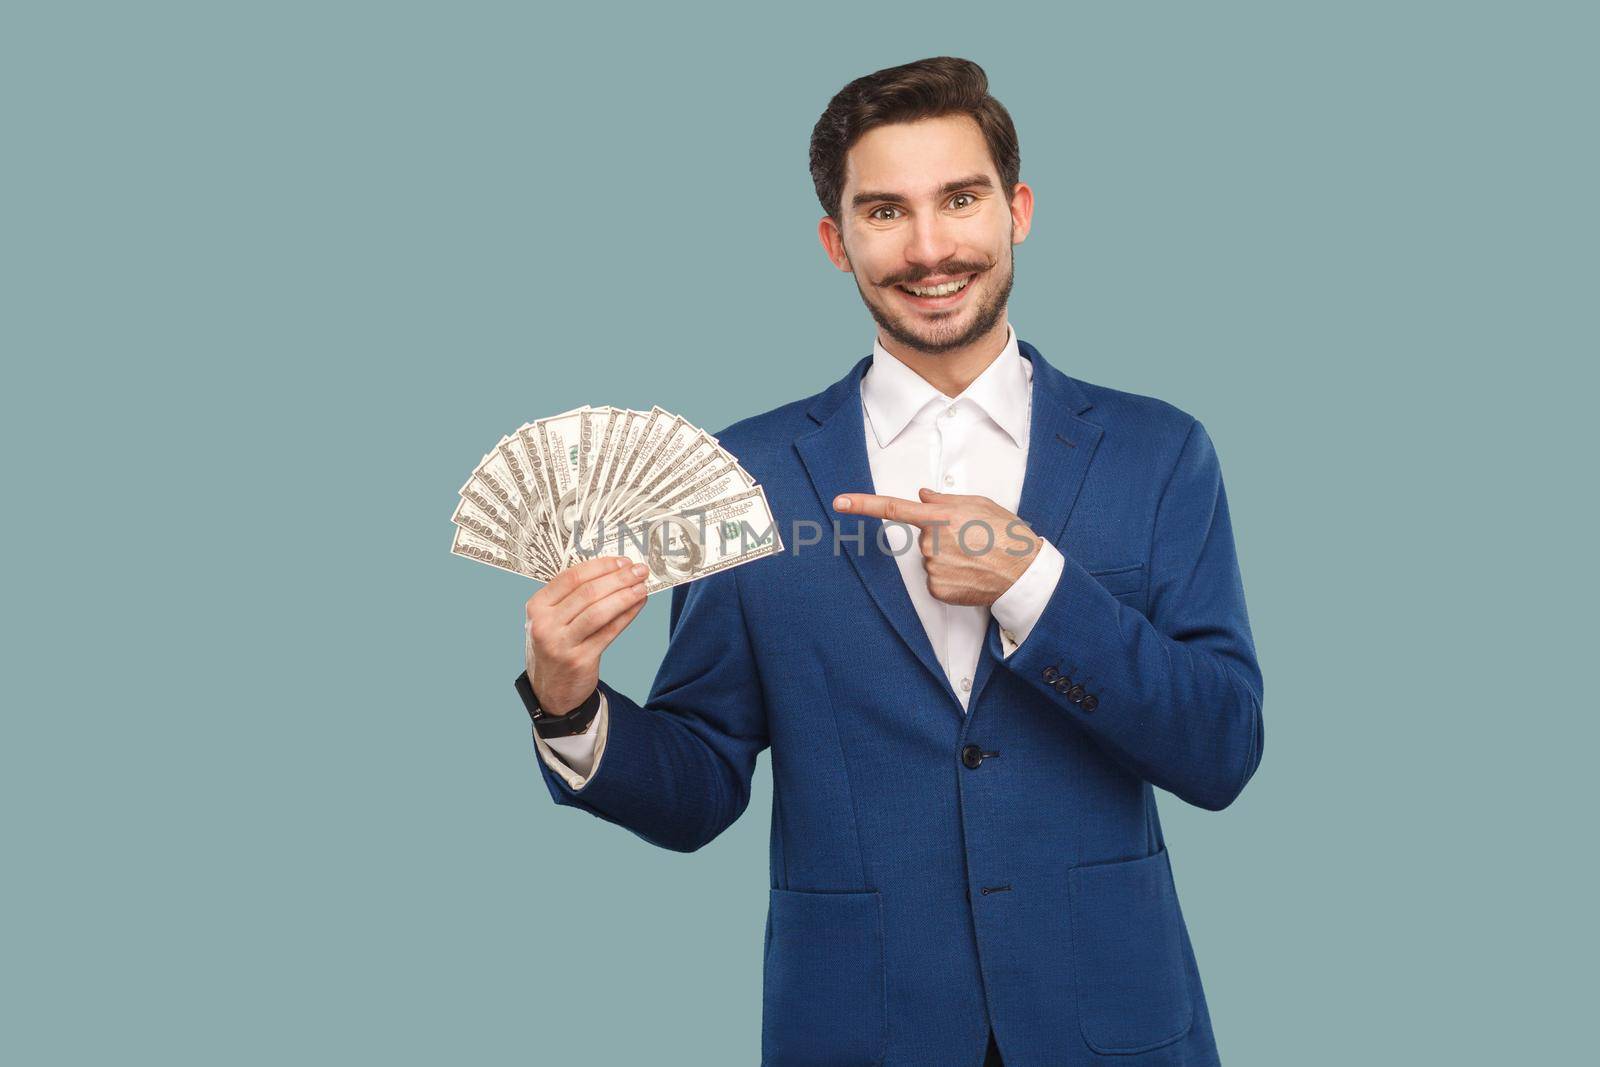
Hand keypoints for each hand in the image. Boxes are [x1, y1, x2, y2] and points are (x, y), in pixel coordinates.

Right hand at [524, 555, 648, 714]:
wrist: (550, 690)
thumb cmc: (555, 646)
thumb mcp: (551, 620)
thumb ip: (572, 598)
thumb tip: (614, 572)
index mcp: (536, 606)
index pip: (571, 577)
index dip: (601, 566)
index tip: (622, 561)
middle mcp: (544, 624)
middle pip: (587, 593)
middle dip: (618, 578)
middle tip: (639, 570)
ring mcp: (560, 644)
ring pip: (599, 611)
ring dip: (625, 596)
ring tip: (642, 587)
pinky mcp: (579, 660)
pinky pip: (608, 632)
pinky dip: (626, 615)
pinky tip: (638, 605)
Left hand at [832, 489, 1039, 606]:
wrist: (1024, 573)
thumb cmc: (1007, 535)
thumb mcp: (979, 504)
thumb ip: (946, 500)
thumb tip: (923, 496)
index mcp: (940, 517)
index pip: (893, 508)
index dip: (863, 505)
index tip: (839, 501)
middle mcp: (931, 542)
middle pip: (924, 538)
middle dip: (942, 537)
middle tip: (972, 540)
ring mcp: (933, 567)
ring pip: (930, 560)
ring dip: (949, 558)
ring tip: (976, 558)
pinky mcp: (937, 589)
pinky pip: (935, 580)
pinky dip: (950, 578)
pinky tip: (970, 575)